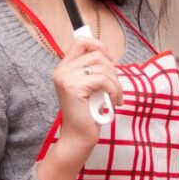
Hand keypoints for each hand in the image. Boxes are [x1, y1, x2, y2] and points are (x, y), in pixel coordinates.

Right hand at [38, 37, 123, 179]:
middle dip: (113, 69)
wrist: (79, 138)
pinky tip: (115, 102)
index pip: (81, 41)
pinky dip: (115, 90)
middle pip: (97, 54)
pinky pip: (104, 80)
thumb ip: (94, 70)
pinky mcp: (73, 88)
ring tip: (116, 97)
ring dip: (116, 83)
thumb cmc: (88, 114)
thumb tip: (108, 54)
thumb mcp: (92, 87)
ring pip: (103, 67)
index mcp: (65, 68)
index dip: (99, 46)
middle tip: (115, 87)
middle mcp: (62, 71)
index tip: (110, 61)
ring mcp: (66, 78)